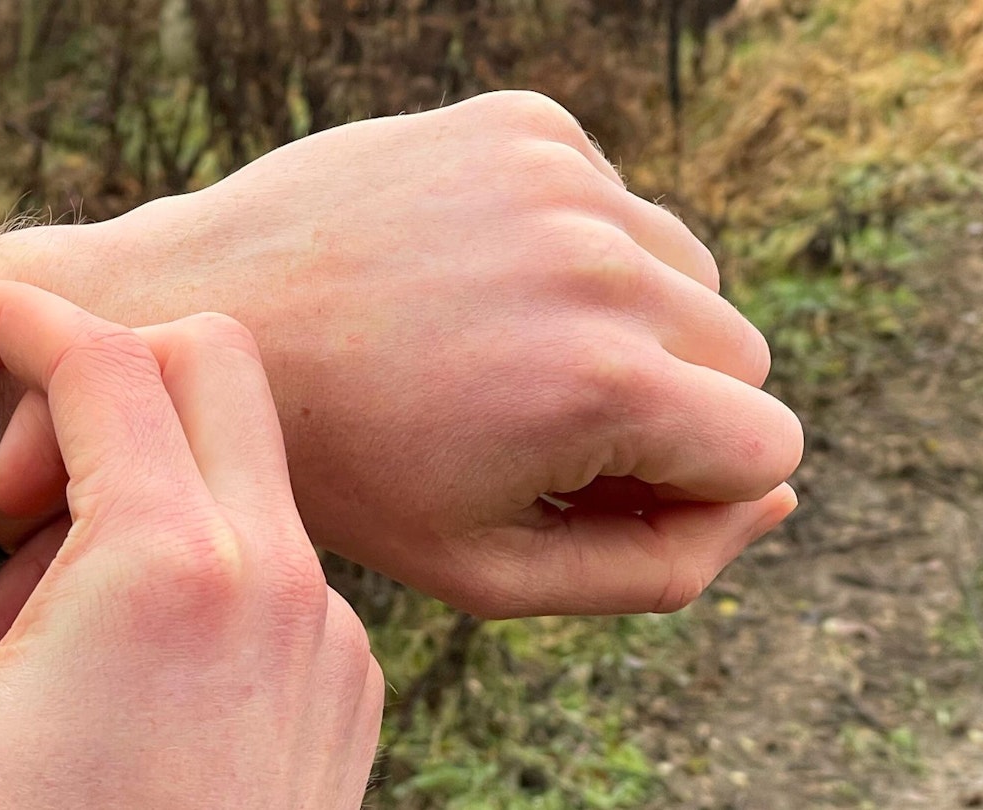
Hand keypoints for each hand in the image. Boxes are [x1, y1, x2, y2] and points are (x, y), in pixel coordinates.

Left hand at [0, 89, 802, 616]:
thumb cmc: (342, 467)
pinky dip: (575, 249)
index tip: (593, 486)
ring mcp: (560, 174)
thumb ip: (658, 564)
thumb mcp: (489, 568)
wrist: (206, 318)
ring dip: (628, 323)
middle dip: (664, 405)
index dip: (688, 487)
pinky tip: (475, 282)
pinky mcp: (524, 123)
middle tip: (538, 427)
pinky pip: (617, 205)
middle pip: (739, 353)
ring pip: (687, 271)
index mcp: (599, 379)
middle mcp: (598, 257)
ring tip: (504, 355)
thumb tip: (776, 496)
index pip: (768, 447)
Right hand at [0, 281, 382, 808]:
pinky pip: (278, 554)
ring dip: (145, 482)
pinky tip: (132, 663)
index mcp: (165, 564)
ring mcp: (327, 621)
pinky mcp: (347, 669)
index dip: (15, 312)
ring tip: (57, 610)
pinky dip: (199, 559)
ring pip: (244, 461)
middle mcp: (272, 573)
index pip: (102, 354)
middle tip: (21, 490)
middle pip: (208, 362)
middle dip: (101, 381)